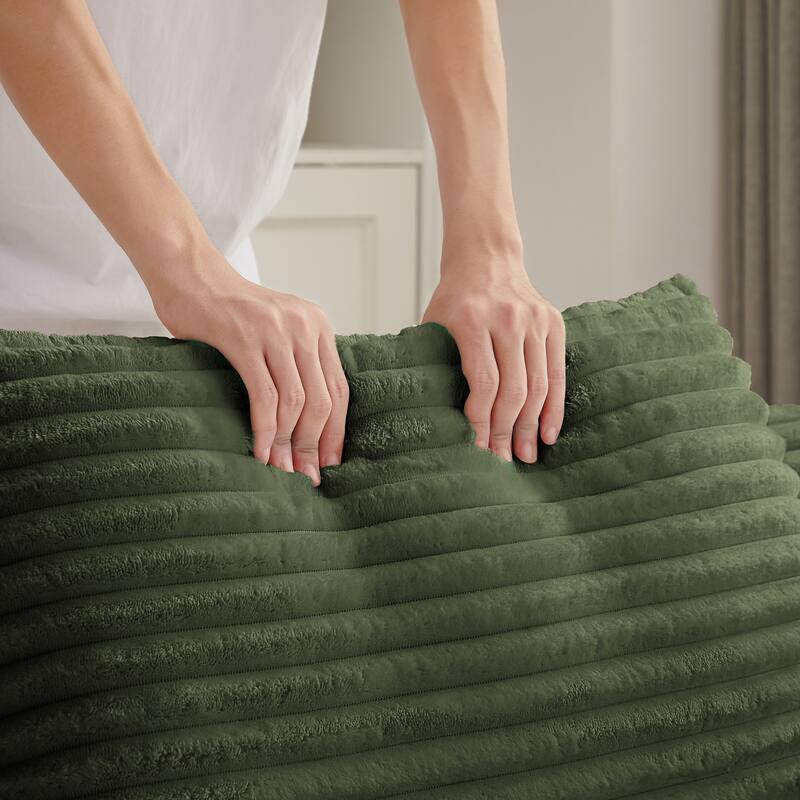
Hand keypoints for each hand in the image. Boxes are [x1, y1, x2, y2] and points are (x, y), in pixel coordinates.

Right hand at [150, 244, 347, 485]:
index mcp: (317, 325)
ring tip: (282, 473)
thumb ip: (293, 361)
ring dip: (288, 445)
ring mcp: (276, 331)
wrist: (188, 273)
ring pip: (296, 402)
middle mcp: (304, 326)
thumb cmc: (227, 310)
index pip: (339, 388)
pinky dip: (264, 430)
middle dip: (314, 445)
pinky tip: (259, 453)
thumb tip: (302, 424)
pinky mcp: (245, 338)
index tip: (330, 462)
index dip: (336, 431)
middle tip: (306, 477)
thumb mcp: (274, 329)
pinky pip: (264, 396)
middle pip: (322, 400)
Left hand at [422, 248, 564, 463]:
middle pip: (513, 390)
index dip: (482, 422)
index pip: (484, 383)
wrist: (486, 259)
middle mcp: (507, 318)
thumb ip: (437, 365)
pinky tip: (547, 434)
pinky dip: (553, 407)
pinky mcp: (554, 323)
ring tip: (524, 455)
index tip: (477, 448)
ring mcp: (534, 320)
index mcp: (471, 320)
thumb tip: (438, 423)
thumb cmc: (453, 301)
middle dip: (506, 432)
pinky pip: (557, 373)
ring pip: (538, 386)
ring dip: (531, 427)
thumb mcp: (434, 326)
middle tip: (502, 462)